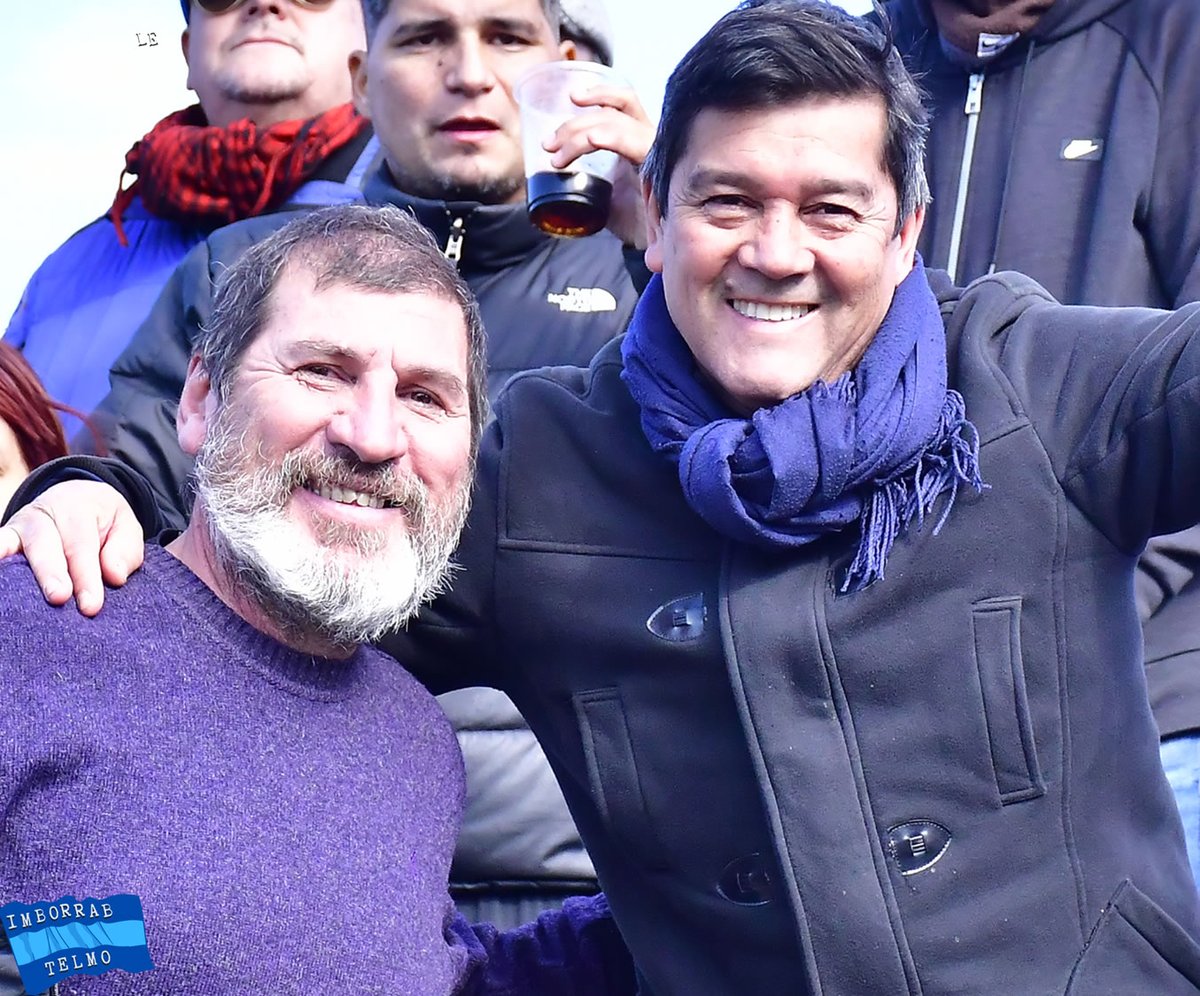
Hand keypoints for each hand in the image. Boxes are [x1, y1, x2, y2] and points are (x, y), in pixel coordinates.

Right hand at [0, 481, 143, 614]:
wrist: (79, 498)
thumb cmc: (105, 523)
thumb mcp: (125, 528)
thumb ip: (124, 551)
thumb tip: (114, 576)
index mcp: (79, 509)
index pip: (82, 546)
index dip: (86, 577)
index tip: (91, 606)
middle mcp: (46, 514)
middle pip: (46, 545)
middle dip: (53, 574)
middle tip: (59, 597)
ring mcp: (21, 526)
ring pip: (16, 546)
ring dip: (18, 571)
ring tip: (14, 593)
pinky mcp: (7, 537)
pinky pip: (0, 544)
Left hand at [543, 84, 654, 248]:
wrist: (653, 248)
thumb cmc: (631, 220)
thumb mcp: (602, 192)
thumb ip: (584, 177)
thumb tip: (549, 176)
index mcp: (636, 138)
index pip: (622, 102)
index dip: (599, 93)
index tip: (571, 97)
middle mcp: (648, 138)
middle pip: (611, 112)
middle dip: (574, 123)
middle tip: (548, 144)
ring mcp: (655, 150)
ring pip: (616, 122)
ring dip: (580, 134)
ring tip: (557, 157)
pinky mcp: (658, 165)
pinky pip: (634, 141)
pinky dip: (610, 136)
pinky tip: (592, 139)